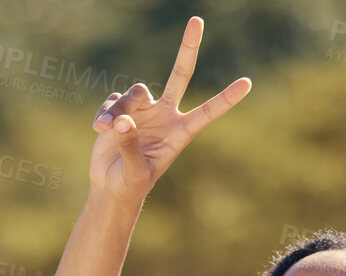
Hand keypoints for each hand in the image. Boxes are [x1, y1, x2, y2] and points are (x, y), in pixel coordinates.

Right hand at [87, 17, 250, 204]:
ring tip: (105, 128)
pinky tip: (98, 128)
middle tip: (197, 20)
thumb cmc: (130, 184)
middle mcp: (165, 115)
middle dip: (188, 48)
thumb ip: (131, 146)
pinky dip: (105, 113)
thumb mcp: (134, 172)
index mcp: (179, 133)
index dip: (226, 99)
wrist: (110, 186)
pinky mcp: (121, 109)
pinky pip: (113, 101)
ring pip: (135, 92)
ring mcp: (144, 110)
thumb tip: (123, 120)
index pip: (206, 113)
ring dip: (118, 108)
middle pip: (180, 75)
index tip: (247, 83)